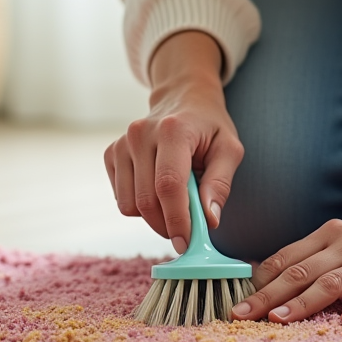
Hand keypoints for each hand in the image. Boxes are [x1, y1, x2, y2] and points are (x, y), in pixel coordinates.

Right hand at [104, 31, 243, 252]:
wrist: (182, 98)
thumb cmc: (209, 126)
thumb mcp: (229, 149)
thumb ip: (220, 184)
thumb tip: (209, 220)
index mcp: (172, 130)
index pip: (169, 185)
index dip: (177, 219)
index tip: (187, 243)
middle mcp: (140, 134)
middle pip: (147, 201)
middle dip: (167, 225)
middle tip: (187, 231)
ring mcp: (121, 144)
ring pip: (129, 205)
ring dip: (153, 217)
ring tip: (174, 201)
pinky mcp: (111, 154)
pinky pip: (121, 199)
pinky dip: (140, 205)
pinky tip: (157, 189)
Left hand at [231, 186, 341, 324]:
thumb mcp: (341, 246)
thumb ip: (309, 259)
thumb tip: (261, 277)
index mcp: (330, 233)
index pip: (287, 258)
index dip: (260, 282)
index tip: (238, 304)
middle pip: (302, 271)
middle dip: (269, 295)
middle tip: (243, 315)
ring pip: (333, 282)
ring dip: (303, 302)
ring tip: (279, 319)